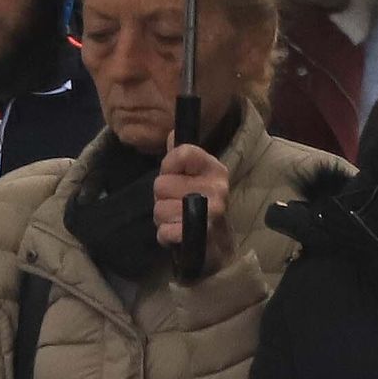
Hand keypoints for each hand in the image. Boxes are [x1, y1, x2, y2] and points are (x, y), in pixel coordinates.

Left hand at [154, 142, 234, 274]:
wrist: (218, 245)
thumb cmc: (201, 205)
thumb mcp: (194, 177)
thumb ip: (181, 156)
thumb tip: (171, 133)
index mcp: (215, 168)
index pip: (182, 153)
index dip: (168, 165)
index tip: (173, 175)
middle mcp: (217, 187)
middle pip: (162, 183)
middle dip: (161, 197)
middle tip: (175, 203)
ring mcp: (211, 212)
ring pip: (159, 209)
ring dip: (162, 218)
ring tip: (176, 219)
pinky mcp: (201, 236)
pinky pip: (165, 231)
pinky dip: (164, 235)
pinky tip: (175, 234)